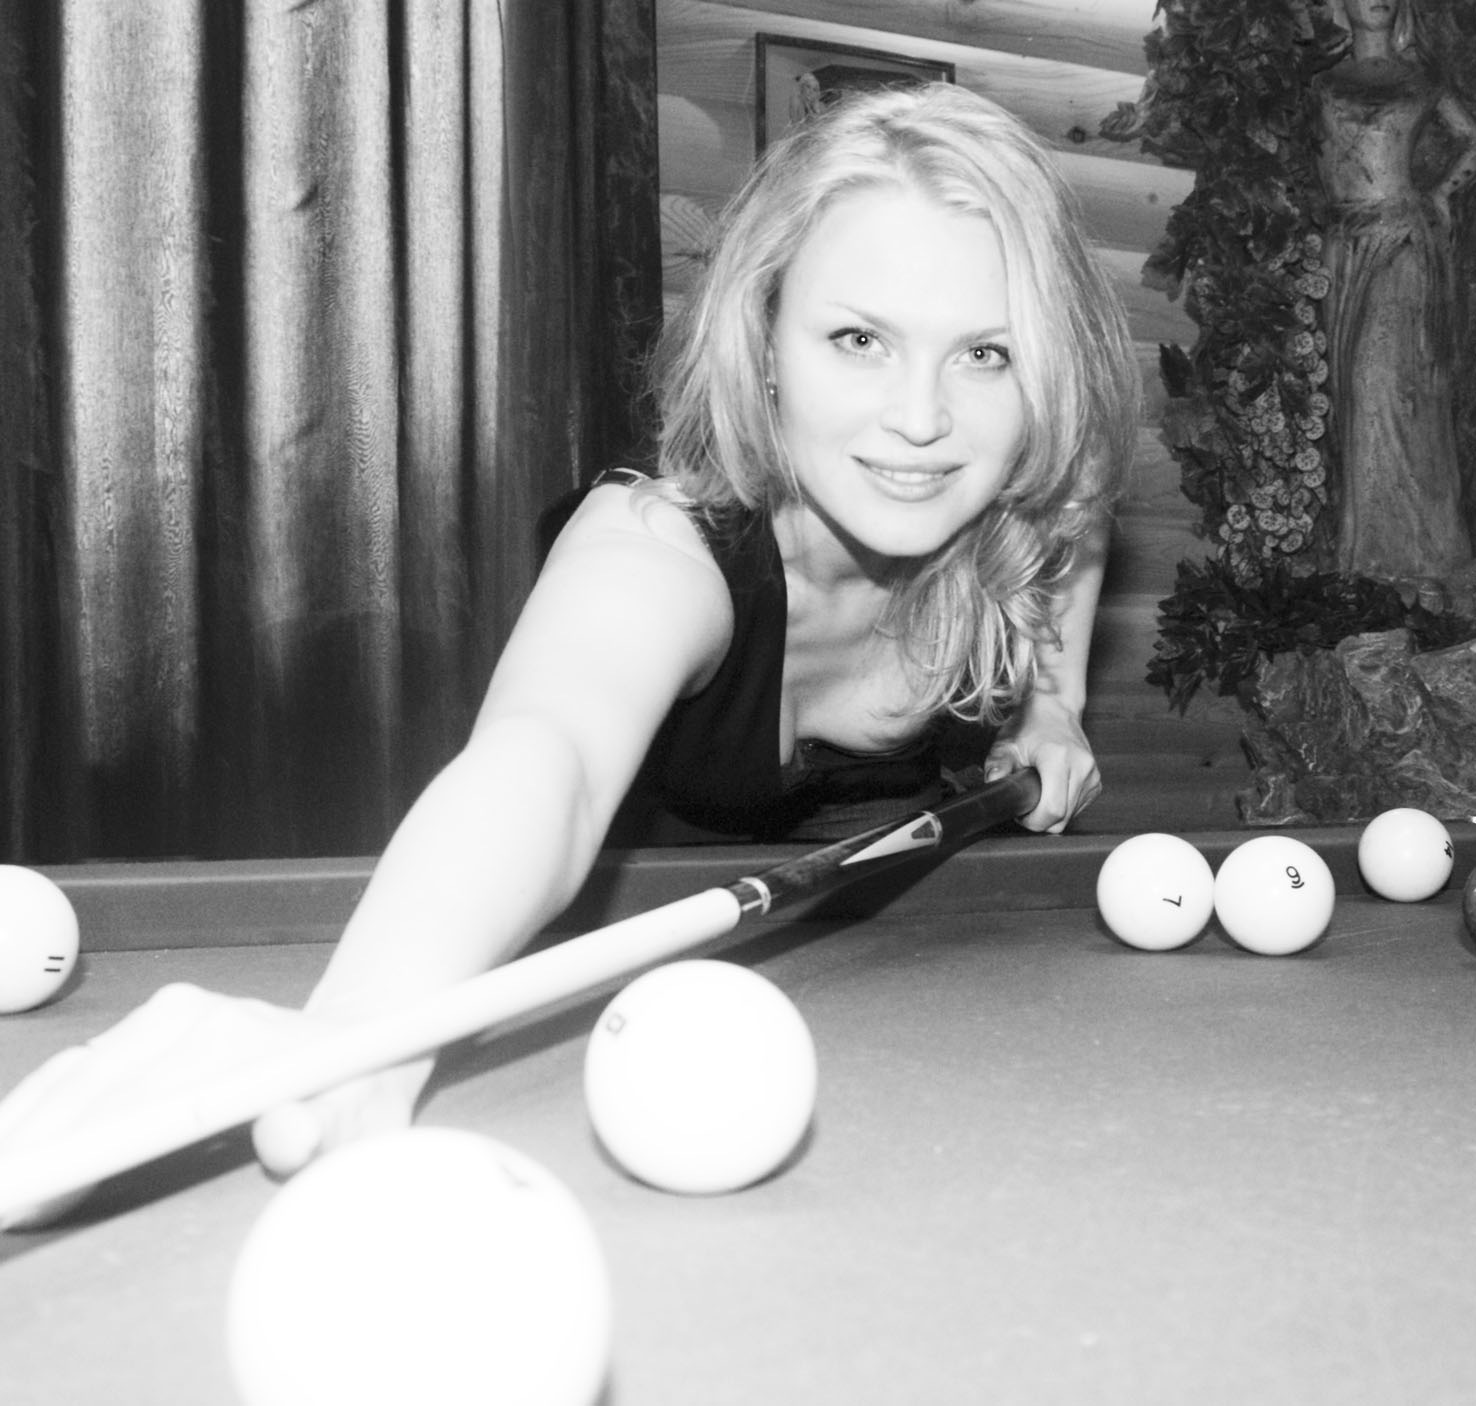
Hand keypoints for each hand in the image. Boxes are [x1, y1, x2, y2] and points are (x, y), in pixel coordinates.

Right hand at [0, 984, 431, 1228]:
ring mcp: (167, 1012)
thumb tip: (289, 1136)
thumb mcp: (359, 1121)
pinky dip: (40, 1106)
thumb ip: (324, 1132)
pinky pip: (80, 1067)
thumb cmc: (357, 1094)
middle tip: (0, 1205)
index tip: (31, 1196)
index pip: (133, 1105)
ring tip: (4, 1183)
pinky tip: (17, 1142)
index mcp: (231, 1040)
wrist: (364, 1040)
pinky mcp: (152, 1019)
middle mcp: (190, 1014)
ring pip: (73, 1076)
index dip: (77, 1153)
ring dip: (27, 1128)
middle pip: (88, 1091)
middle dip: (35, 1150)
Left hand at [981, 695, 1100, 833]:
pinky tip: (1051, 791)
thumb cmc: (1030, 724)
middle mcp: (1081, 768)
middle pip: (1062, 818)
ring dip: (1052, 814)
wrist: (1056, 709)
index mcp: (1059, 759)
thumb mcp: (1007, 744)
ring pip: (1071, 816)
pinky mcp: (1096, 781)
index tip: (1020, 813)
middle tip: (1025, 804)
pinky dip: (1063, 807)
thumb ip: (997, 765)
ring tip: (1038, 794)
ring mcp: (1092, 775)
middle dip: (1040, 820)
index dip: (1033, 820)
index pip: (1053, 810)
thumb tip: (992, 784)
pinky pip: (1078, 808)